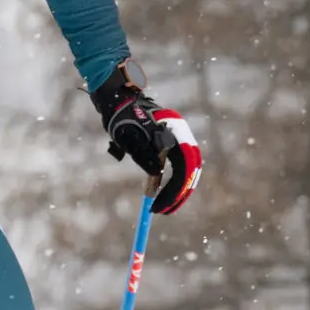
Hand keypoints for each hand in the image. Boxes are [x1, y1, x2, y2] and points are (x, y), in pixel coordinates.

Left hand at [91, 64, 201, 214]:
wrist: (118, 99)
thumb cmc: (121, 117)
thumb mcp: (130, 139)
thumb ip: (144, 157)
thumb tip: (156, 180)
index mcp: (174, 130)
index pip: (184, 167)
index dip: (174, 190)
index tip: (159, 207)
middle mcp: (181, 133)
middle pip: (191, 169)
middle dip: (179, 193)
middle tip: (164, 211)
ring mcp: (178, 136)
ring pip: (188, 168)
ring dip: (178, 189)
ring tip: (162, 206)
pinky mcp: (172, 141)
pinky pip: (180, 164)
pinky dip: (174, 180)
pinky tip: (162, 191)